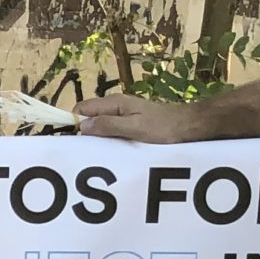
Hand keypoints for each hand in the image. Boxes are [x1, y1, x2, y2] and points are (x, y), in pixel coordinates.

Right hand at [74, 94, 206, 143]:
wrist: (190, 127)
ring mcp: (123, 115)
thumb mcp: (134, 128)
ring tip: (92, 155)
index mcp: (115, 103)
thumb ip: (108, 126)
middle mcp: (116, 106)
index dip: (72, 122)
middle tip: (80, 153)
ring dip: (94, 138)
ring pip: (99, 125)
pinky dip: (106, 140)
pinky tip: (108, 153)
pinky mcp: (130, 124)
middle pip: (88, 117)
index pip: (82, 109)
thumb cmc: (164, 128)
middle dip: (81, 132)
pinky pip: (110, 130)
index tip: (69, 141)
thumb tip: (82, 127)